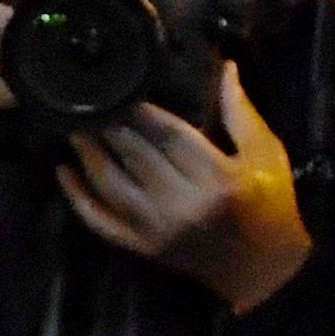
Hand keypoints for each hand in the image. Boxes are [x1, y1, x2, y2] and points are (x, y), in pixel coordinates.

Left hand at [60, 64, 310, 313]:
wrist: (264, 269)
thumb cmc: (270, 203)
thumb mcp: (265, 154)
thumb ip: (240, 112)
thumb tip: (226, 67)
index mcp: (218, 177)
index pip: (168, 135)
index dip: (140, 111)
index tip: (121, 88)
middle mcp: (184, 203)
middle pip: (135, 156)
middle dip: (109, 127)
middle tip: (89, 101)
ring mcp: (159, 229)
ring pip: (111, 185)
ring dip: (87, 154)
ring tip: (74, 127)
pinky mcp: (144, 247)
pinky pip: (100, 221)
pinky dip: (78, 197)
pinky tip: (64, 171)